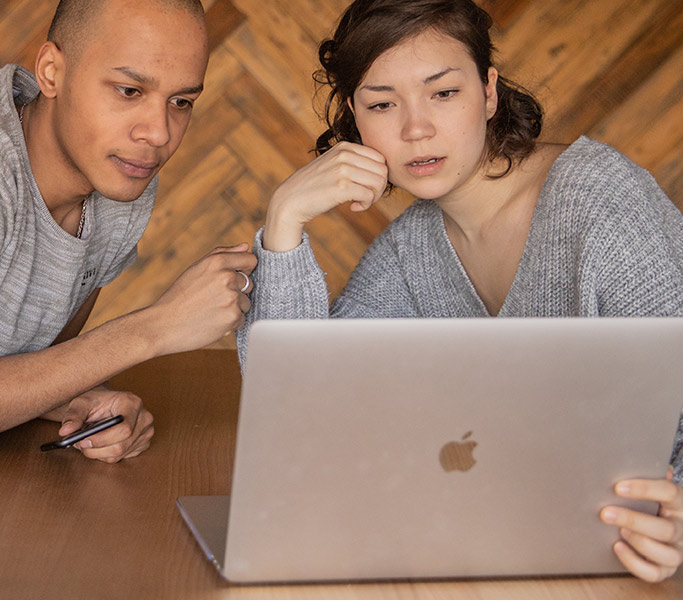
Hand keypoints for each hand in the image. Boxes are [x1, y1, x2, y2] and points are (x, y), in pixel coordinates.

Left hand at [58, 386, 153, 462]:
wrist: (107, 403)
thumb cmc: (96, 401)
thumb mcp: (81, 403)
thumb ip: (73, 416)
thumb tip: (65, 431)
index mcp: (132, 403)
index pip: (124, 428)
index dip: (102, 439)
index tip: (83, 440)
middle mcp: (144, 418)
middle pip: (121, 446)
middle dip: (96, 449)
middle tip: (80, 444)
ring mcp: (146, 432)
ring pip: (119, 454)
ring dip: (99, 453)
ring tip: (89, 442)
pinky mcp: (143, 443)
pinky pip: (122, 457)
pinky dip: (106, 455)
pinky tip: (103, 443)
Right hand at [147, 244, 256, 354]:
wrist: (164, 325)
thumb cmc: (180, 296)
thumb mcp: (197, 268)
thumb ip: (223, 254)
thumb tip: (246, 246)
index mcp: (218, 262)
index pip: (250, 260)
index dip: (245, 269)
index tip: (234, 277)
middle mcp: (227, 277)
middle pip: (250, 283)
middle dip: (237, 291)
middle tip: (213, 298)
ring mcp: (231, 298)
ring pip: (246, 302)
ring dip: (233, 308)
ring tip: (211, 310)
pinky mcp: (233, 317)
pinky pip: (242, 318)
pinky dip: (230, 322)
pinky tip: (213, 321)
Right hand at [264, 141, 387, 250]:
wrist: (290, 200)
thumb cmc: (315, 187)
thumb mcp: (333, 165)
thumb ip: (354, 162)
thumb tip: (382, 171)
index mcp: (345, 146)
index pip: (380, 158)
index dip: (378, 176)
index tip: (366, 188)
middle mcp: (345, 154)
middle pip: (383, 170)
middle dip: (378, 188)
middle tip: (366, 198)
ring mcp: (343, 169)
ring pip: (379, 183)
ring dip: (373, 197)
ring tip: (360, 202)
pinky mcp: (342, 187)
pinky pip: (369, 195)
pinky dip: (365, 205)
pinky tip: (354, 207)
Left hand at [600, 470, 682, 581]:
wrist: (665, 518)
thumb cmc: (650, 497)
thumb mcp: (651, 482)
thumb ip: (644, 470)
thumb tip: (623, 453)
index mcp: (679, 501)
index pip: (667, 491)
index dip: (643, 489)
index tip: (617, 487)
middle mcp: (682, 527)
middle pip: (665, 529)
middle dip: (633, 521)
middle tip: (606, 513)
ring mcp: (677, 550)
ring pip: (666, 554)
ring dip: (640, 543)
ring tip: (618, 532)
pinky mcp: (666, 568)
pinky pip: (655, 573)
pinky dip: (635, 563)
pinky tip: (617, 547)